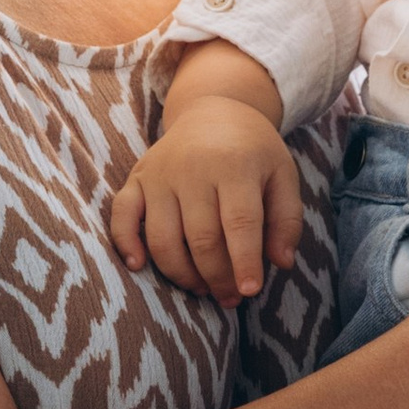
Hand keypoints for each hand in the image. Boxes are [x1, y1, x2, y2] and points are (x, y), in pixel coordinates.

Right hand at [110, 97, 300, 305]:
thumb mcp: (282, 175)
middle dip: (216, 276)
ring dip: (181, 273)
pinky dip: (125, 243)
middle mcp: (193, 169)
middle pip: (201, 237)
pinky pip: (122, 215)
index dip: (244, 261)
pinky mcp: (137, 178)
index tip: (250, 291)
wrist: (213, 110)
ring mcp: (160, 174)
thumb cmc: (253, 151)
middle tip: (230, 298)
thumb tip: (281, 263)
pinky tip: (139, 266)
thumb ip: (286, 220)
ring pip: (162, 237)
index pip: (239, 222)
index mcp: (234, 165)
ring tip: (202, 289)